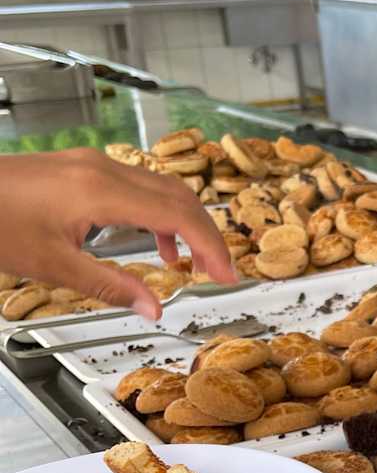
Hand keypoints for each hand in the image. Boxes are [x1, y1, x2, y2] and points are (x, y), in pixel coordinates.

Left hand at [0, 148, 235, 319]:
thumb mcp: (53, 265)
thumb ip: (110, 286)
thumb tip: (153, 307)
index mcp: (100, 191)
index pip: (177, 215)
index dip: (210, 246)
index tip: (227, 274)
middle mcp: (103, 170)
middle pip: (179, 196)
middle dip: (207, 235)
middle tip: (222, 272)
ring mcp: (94, 165)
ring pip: (162, 188)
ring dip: (186, 224)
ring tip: (194, 263)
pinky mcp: (84, 168)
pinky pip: (139, 187)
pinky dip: (159, 215)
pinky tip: (157, 244)